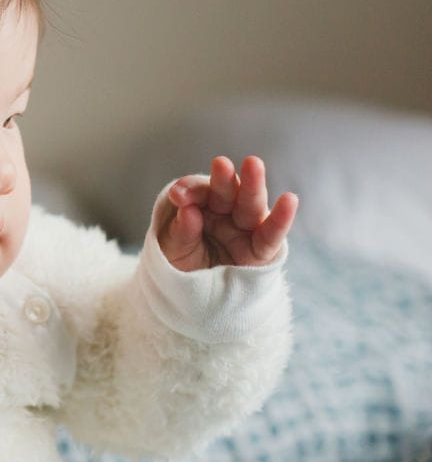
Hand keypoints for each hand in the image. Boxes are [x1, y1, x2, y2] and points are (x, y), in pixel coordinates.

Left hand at [158, 155, 297, 271]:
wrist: (194, 298)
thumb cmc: (182, 265)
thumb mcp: (171, 248)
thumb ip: (180, 230)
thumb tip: (188, 210)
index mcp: (201, 207)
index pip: (197, 193)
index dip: (189, 191)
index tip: (177, 195)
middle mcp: (225, 213)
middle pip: (226, 193)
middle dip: (224, 179)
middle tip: (220, 163)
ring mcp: (245, 230)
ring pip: (251, 206)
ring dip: (252, 186)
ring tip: (253, 165)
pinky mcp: (261, 251)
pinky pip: (271, 235)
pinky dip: (281, 219)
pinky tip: (289, 200)